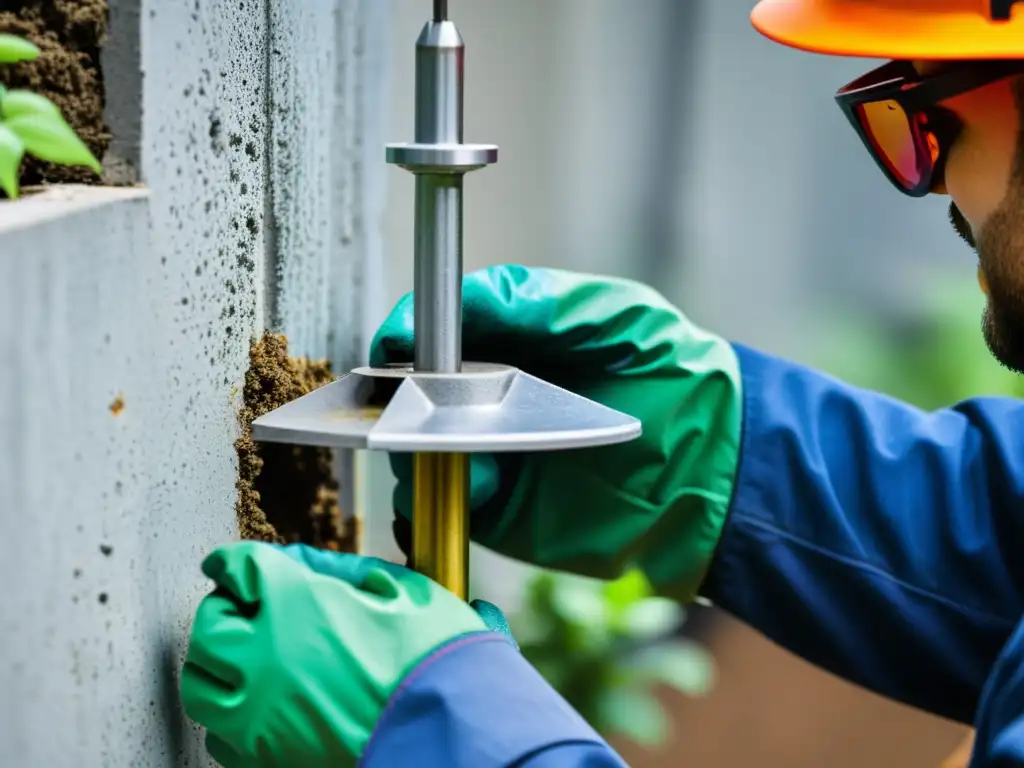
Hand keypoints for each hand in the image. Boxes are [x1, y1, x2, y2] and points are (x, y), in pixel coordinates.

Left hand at [180, 541, 512, 767]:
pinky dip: (232, 719)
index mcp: (296, 604)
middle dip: (221, 612)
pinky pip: (221, 738)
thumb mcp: (403, 593)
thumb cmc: (436, 660)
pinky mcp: (266, 760)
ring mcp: (259, 715)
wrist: (453, 737)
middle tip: (239, 611)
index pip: (238, 567)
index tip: (227, 565)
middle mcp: (264, 657)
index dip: (232, 562)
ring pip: (200, 686)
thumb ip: (343, 571)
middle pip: (207, 626)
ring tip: (242, 661)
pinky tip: (260, 709)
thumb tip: (299, 562)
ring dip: (216, 666)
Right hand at [371, 264, 742, 600]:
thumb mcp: (613, 314)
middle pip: (410, 393)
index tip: (396, 339)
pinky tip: (472, 485)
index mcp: (509, 343)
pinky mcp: (498, 512)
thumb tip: (461, 297)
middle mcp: (488, 398)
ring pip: (416, 449)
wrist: (713, 468)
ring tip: (454, 446)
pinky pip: (444, 504)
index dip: (408, 333)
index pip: (435, 333)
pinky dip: (437, 496)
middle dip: (399, 395)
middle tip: (409, 399)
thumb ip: (538, 301)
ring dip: (417, 447)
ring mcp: (489, 455)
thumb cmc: (673, 373)